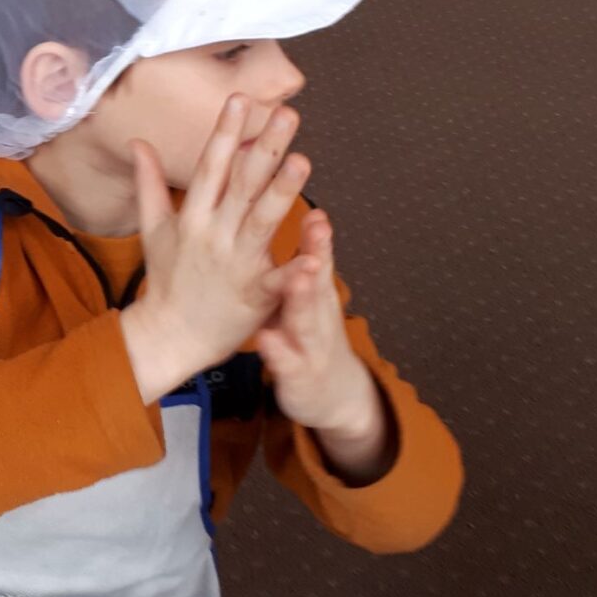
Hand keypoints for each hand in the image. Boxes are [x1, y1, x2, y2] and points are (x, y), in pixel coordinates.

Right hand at [121, 97, 309, 401]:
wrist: (168, 337)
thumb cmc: (166, 280)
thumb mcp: (153, 229)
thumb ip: (149, 183)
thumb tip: (138, 142)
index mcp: (193, 217)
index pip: (210, 166)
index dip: (225, 131)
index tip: (240, 99)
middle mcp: (213, 234)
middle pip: (241, 185)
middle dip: (264, 148)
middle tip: (287, 114)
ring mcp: (234, 263)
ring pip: (261, 221)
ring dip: (281, 191)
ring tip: (303, 160)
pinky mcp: (253, 294)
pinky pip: (277, 279)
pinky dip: (295, 268)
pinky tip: (314, 254)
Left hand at [257, 209, 389, 481]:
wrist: (331, 394)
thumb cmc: (309, 332)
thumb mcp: (307, 297)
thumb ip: (303, 261)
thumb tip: (301, 214)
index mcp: (317, 292)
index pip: (317, 255)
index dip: (318, 232)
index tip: (315, 203)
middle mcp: (319, 314)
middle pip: (320, 279)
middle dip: (319, 252)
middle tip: (317, 223)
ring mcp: (310, 344)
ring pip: (307, 319)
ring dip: (303, 298)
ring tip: (298, 276)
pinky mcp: (297, 374)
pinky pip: (285, 361)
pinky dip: (277, 350)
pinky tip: (266, 339)